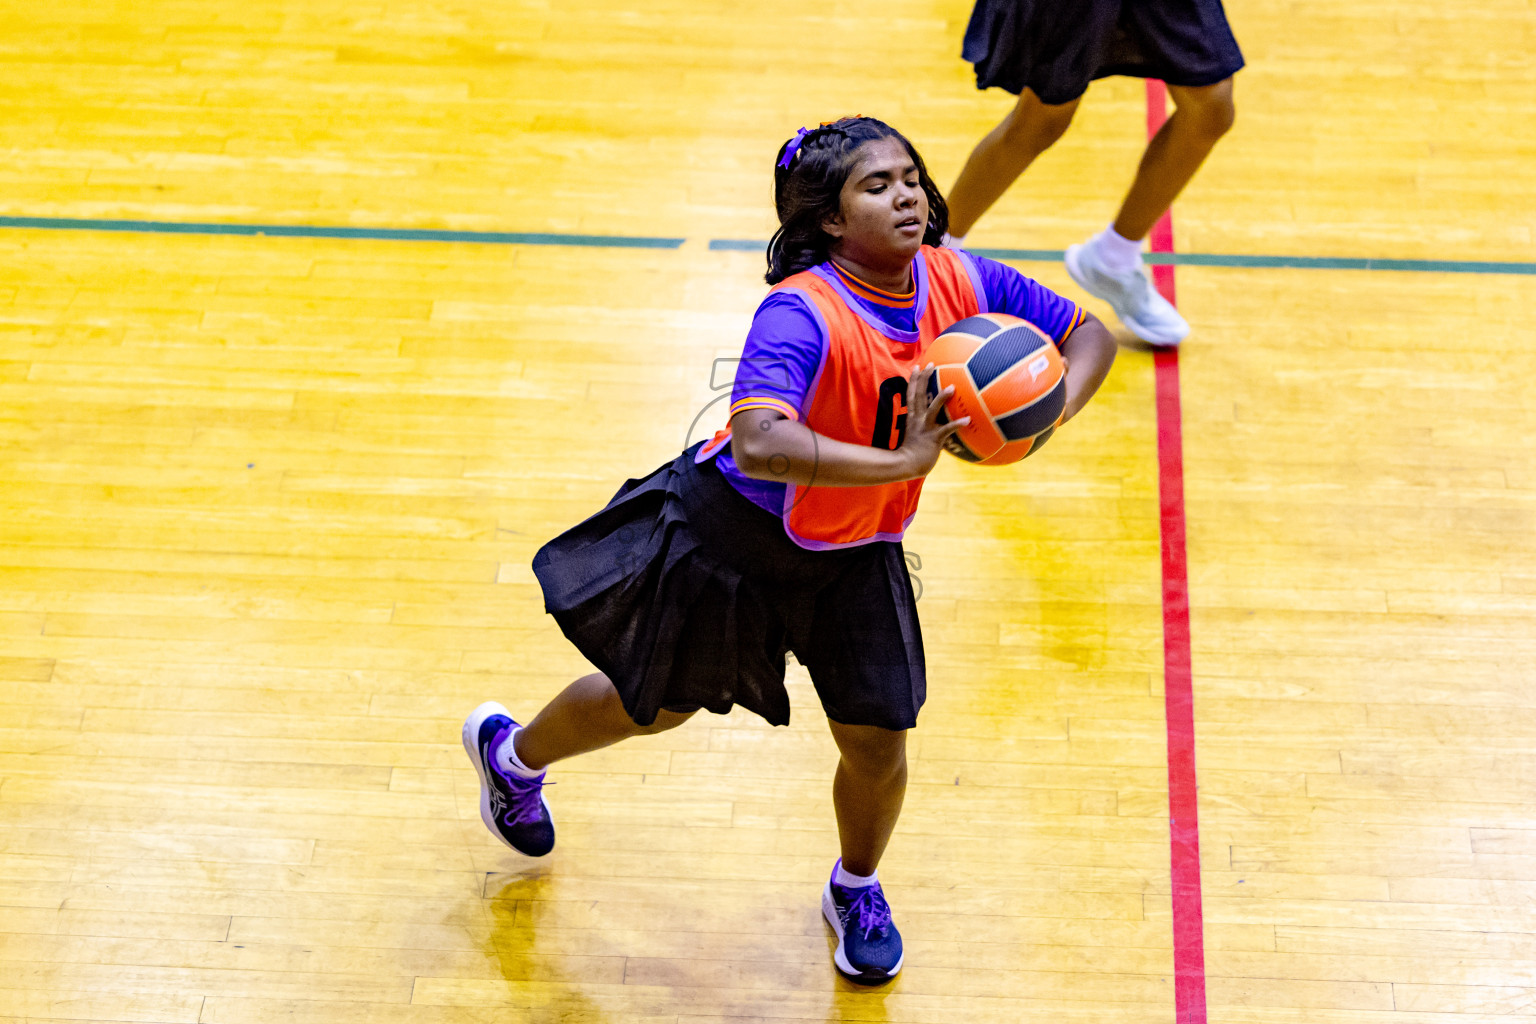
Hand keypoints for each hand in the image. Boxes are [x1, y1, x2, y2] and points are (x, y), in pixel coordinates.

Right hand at [897, 363, 969, 478]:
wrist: (904, 466)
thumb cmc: (911, 454)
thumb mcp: (914, 436)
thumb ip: (923, 427)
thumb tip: (935, 423)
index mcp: (912, 417)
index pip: (911, 394)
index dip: (914, 380)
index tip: (918, 366)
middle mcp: (917, 419)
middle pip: (919, 395)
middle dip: (924, 378)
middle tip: (931, 365)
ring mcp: (925, 428)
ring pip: (933, 409)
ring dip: (942, 397)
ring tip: (952, 387)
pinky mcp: (934, 439)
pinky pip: (946, 430)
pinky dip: (957, 424)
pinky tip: (968, 420)